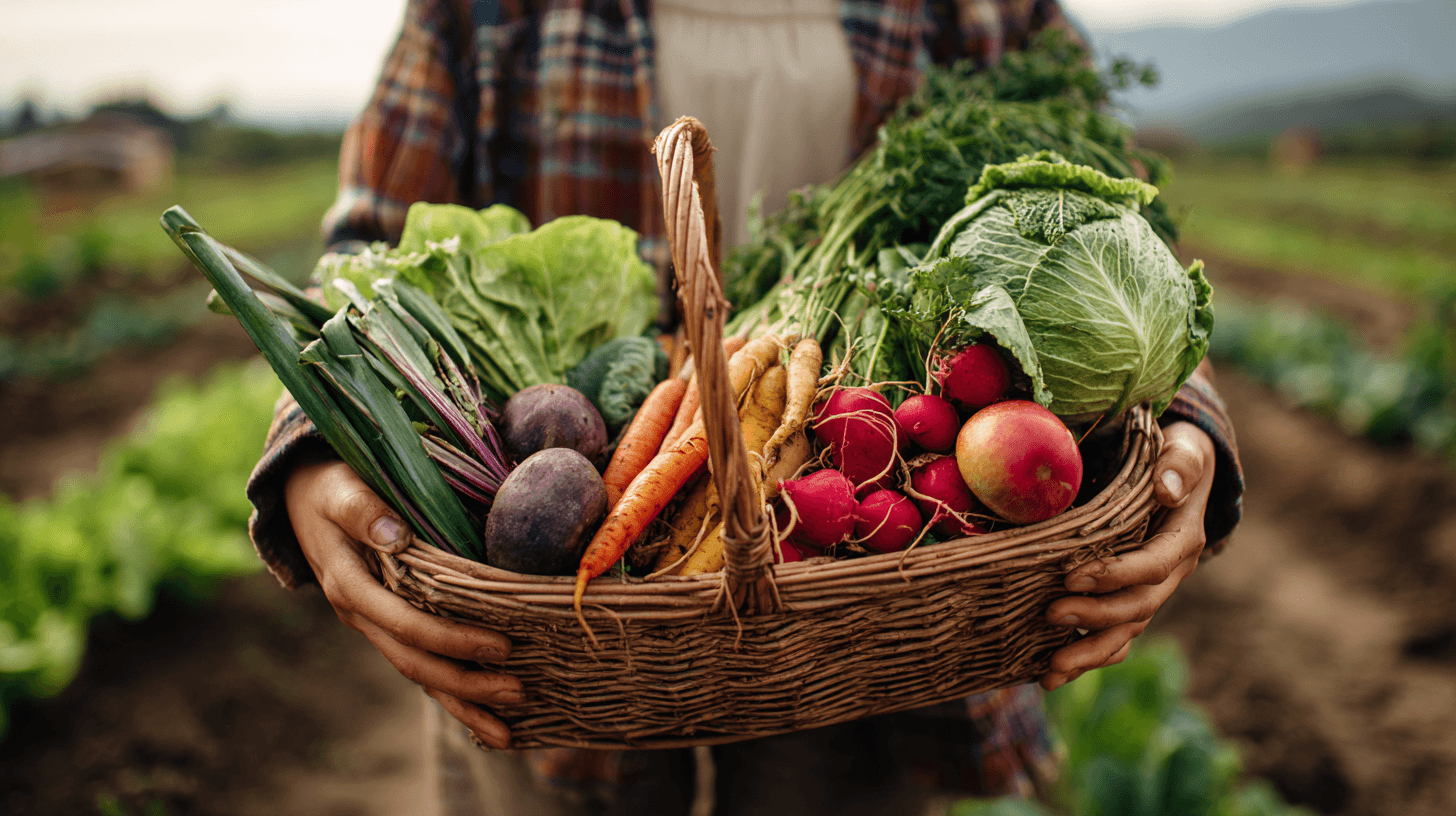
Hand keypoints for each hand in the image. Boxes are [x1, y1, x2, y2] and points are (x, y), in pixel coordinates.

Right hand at [286, 457, 522, 747]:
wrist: (300, 498)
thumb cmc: (331, 487)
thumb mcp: (341, 489)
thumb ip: (365, 510)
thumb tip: (394, 534)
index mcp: (349, 585)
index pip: (406, 623)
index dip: (453, 639)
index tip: (501, 646)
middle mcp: (361, 615)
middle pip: (415, 662)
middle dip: (466, 684)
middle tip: (518, 694)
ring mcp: (373, 625)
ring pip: (418, 674)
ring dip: (462, 702)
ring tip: (508, 731)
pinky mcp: (387, 624)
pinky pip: (419, 664)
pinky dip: (450, 692)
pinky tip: (483, 716)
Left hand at [1039, 422, 1214, 690]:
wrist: (1182, 472)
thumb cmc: (1176, 454)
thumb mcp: (1185, 449)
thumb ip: (1179, 466)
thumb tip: (1167, 489)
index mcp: (1183, 539)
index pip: (1152, 565)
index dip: (1115, 574)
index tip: (1072, 575)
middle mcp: (1171, 573)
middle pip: (1137, 607)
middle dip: (1094, 616)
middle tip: (1050, 615)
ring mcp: (1152, 591)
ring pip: (1125, 631)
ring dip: (1088, 654)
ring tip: (1049, 672)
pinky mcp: (1132, 599)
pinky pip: (1116, 637)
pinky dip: (1088, 657)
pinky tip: (1053, 675)